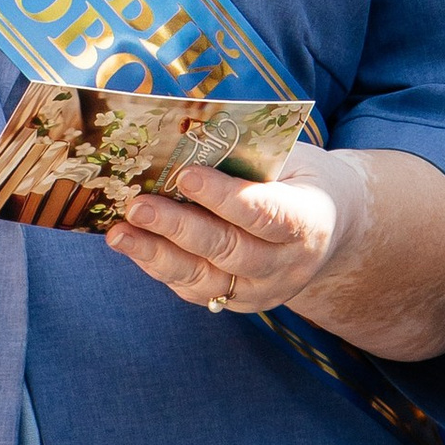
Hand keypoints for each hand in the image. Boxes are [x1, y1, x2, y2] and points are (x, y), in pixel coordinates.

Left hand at [105, 154, 341, 315]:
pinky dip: (159, 266)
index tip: (185, 175)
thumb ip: (247, 156)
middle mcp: (288, 265)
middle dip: (178, 228)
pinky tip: (133, 244)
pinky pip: (194, 289)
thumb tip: (183, 142)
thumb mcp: (289, 158)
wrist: (326, 227)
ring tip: (118, 233)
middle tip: (137, 206)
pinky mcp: (237, 302)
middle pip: (229, 250)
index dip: (225, 197)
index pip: (266, 214)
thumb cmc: (297, 177)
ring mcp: (263, 290)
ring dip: (156, 254)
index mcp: (309, 221)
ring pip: (205, 279)